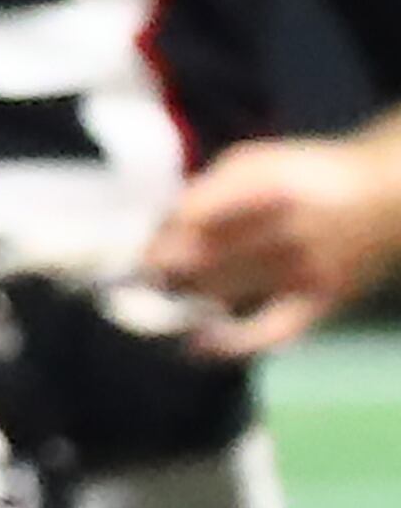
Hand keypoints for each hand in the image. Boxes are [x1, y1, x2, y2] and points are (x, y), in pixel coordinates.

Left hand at [141, 135, 400, 357]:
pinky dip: (228, 344)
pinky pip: (269, 333)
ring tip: (159, 302)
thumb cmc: (306, 176)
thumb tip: (158, 229)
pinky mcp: (323, 299)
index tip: (133, 249)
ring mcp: (305, 266)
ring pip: (220, 294)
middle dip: (158, 273)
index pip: (188, 218)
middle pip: (198, 260)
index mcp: (264, 184)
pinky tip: (196, 345)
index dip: (155, 238)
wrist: (389, 193)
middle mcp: (285, 226)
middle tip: (138, 280)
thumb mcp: (255, 161)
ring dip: (182, 300)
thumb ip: (206, 190)